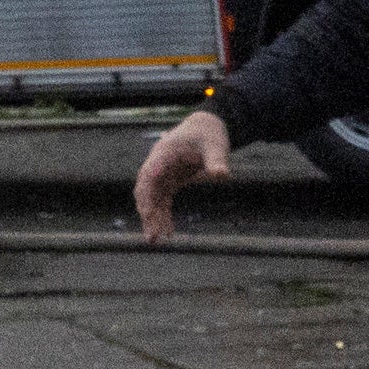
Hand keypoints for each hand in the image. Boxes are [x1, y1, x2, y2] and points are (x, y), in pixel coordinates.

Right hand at [133, 109, 231, 240]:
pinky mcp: (169, 179)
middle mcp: (158, 163)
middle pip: (146, 190)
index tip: (147, 213)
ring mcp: (162, 172)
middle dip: (147, 212)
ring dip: (152, 218)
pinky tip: (168, 231)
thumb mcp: (215, 146)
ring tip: (157, 240)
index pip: (149, 174)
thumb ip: (216, 161)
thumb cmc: (209, 134)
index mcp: (164, 152)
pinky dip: (162, 214)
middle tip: (152, 236)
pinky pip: (162, 200)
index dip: (146, 194)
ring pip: (151, 198)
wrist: (207, 127)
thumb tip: (222, 174)